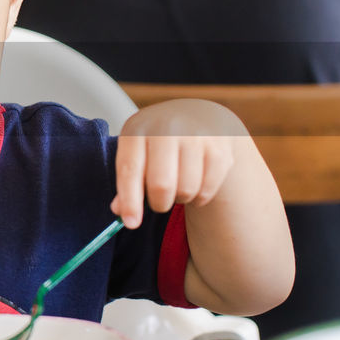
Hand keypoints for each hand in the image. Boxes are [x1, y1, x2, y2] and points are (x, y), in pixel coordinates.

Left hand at [110, 99, 243, 228]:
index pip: (130, 170)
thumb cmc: (158, 142)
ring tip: (178, 187)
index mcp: (137, 130)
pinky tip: (195, 185)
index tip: (131, 223)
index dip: (130, 200)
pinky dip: (199, 198)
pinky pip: (207, 190)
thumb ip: (128, 181)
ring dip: (180, 199)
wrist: (198, 115)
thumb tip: (120, 211)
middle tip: (159, 201)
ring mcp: (196, 136)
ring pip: (186, 190)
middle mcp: (167, 128)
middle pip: (161, 185)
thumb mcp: (137, 152)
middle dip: (158, 203)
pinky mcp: (219, 148)